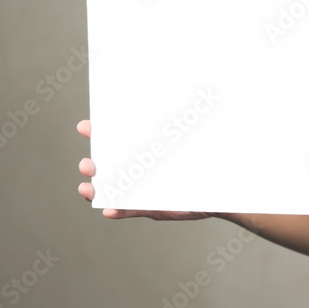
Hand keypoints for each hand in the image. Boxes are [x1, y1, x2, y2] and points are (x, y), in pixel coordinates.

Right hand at [76, 119, 213, 220]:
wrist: (222, 185)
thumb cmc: (207, 156)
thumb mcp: (190, 138)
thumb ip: (178, 125)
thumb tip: (176, 97)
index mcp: (143, 147)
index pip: (116, 137)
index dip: (98, 132)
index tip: (86, 126)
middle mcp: (137, 167)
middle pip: (106, 165)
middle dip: (91, 165)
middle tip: (87, 164)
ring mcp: (140, 187)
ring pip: (111, 189)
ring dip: (96, 189)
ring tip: (88, 188)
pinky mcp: (149, 206)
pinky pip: (129, 209)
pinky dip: (118, 210)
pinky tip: (109, 209)